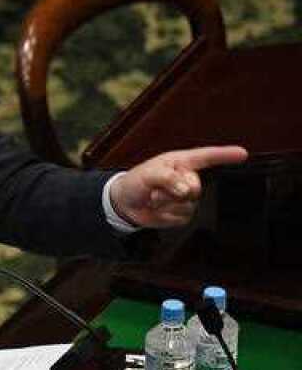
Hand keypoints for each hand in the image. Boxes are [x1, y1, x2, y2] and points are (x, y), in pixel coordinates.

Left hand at [109, 145, 247, 227]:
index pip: (206, 157)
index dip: (224, 155)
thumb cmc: (135, 182)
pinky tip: (158, 209)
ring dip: (167, 202)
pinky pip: (183, 216)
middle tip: (156, 190)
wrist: (126, 204)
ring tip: (154, 198)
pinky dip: (167, 214)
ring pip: (188, 203)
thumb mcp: (146, 175)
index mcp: (179, 163)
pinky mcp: (184, 213)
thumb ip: (166, 178)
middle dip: (175, 190)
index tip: (242, 153)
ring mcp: (187, 197)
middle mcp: (186, 178)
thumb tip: (186, 189)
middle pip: (195, 186)